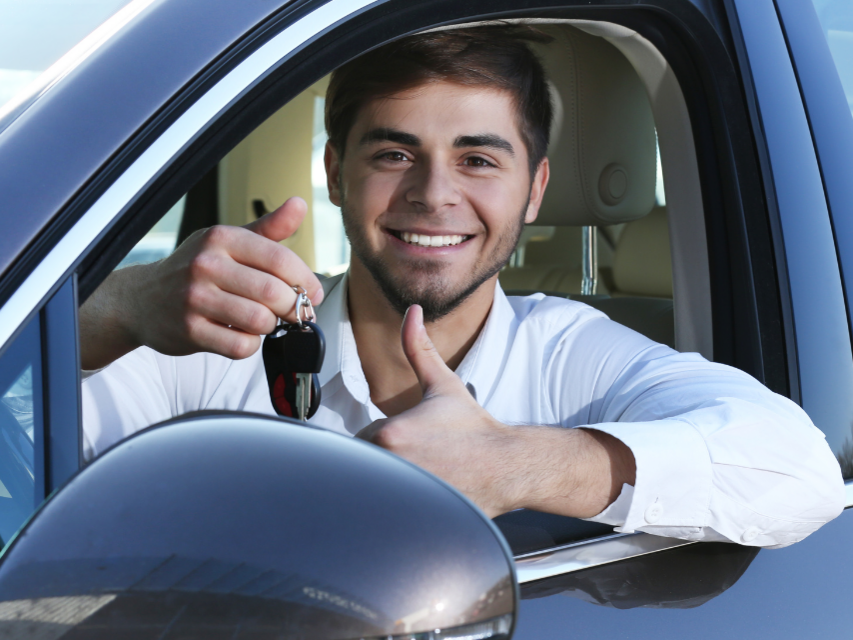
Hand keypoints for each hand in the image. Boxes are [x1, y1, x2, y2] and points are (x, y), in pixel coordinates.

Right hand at [80, 197, 322, 368]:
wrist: (142, 299)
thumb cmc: (196, 269)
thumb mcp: (228, 242)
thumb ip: (268, 228)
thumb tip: (300, 204)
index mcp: (221, 238)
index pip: (279, 259)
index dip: (305, 280)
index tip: (312, 293)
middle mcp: (206, 265)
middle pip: (273, 292)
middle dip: (293, 307)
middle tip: (295, 312)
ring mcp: (195, 298)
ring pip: (259, 321)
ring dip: (271, 326)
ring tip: (264, 321)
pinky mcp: (189, 331)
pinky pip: (239, 346)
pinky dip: (250, 345)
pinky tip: (243, 335)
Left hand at [356, 305, 636, 518]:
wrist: (507, 466)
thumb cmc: (473, 427)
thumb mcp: (443, 384)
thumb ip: (418, 348)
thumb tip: (412, 312)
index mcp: (390, 434)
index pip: (362, 440)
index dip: (383, 441)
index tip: (410, 443)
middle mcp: (392, 467)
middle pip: (365, 466)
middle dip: (384, 463)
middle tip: (420, 460)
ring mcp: (403, 496)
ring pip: (376, 487)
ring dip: (390, 485)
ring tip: (424, 476)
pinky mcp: (414, 517)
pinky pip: (388, 514)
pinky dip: (398, 509)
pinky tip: (425, 498)